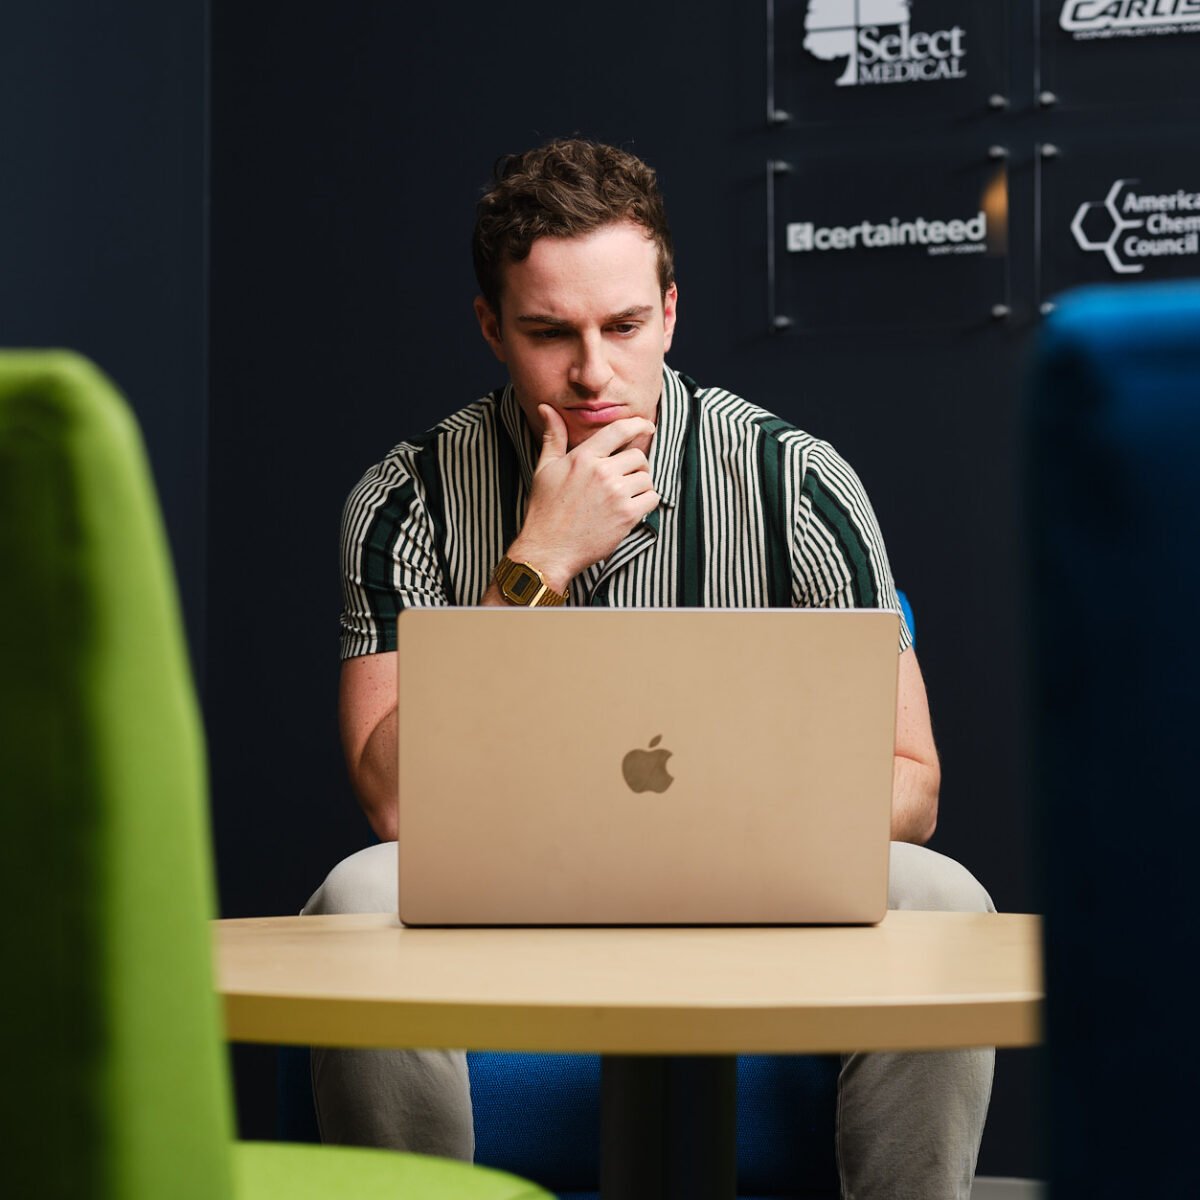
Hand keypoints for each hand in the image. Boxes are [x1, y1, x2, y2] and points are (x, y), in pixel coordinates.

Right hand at [509, 405, 658, 589]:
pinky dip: (646, 503)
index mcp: (583, 457)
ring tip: (623, 497)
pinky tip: (630, 509)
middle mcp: (602, 472)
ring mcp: (616, 494)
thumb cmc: (545, 510)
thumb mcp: (545, 468)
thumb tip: (546, 408)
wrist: (549, 549)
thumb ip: (554, 437)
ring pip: (646, 478)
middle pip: (638, 456)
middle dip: (636, 465)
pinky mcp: (627, 515)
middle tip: (626, 478)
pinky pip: (652, 498)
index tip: (647, 427)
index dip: (639, 425)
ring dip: (640, 486)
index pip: (620, 430)